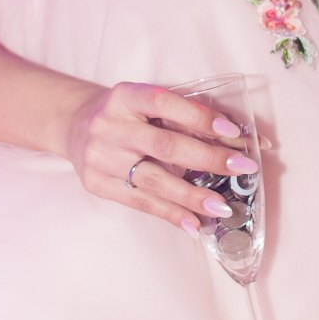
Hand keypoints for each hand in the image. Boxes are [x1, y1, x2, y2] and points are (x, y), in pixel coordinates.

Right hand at [63, 80, 258, 230]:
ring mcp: (101, 157)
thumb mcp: (147, 103)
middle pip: (166, 145)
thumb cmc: (127, 113)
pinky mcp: (98, 184)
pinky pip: (140, 202)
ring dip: (193, 196)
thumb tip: (237, 138)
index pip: (166, 104)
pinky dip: (170, 214)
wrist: (75, 125)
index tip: (232, 131)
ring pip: (154, 180)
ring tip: (223, 207)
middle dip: (209, 158)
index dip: (200, 117)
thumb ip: (184, 116)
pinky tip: (194, 223)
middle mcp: (110, 125)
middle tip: (243, 168)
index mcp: (126, 96)